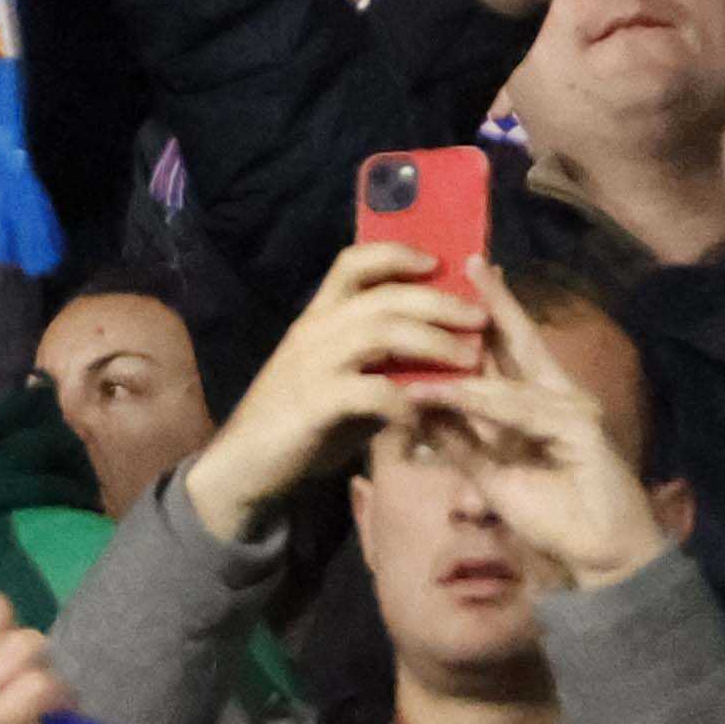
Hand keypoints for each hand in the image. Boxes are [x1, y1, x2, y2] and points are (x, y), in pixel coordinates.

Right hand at [185, 240, 491, 538]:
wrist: (244, 469)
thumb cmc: (302, 424)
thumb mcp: (345, 383)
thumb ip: (383, 363)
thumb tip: (444, 347)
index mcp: (320, 317)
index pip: (353, 263)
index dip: (397, 254)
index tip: (437, 261)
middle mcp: (315, 330)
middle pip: (384, 296)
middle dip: (439, 301)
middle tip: (479, 317)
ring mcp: (311, 364)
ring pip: (381, 331)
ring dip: (433, 341)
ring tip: (469, 358)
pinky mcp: (313, 403)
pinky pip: (369, 390)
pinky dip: (404, 398)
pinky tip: (425, 412)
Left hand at [427, 265, 674, 584]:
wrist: (600, 553)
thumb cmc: (552, 515)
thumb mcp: (491, 474)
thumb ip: (460, 441)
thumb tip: (420, 407)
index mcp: (541, 403)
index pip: (511, 351)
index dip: (491, 315)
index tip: (468, 277)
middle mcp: (560, 395)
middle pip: (522, 342)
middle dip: (494, 303)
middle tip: (470, 262)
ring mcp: (573, 407)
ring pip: (505, 382)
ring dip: (458, 371)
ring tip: (415, 348)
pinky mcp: (580, 427)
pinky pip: (519, 410)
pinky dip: (477, 402)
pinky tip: (443, 393)